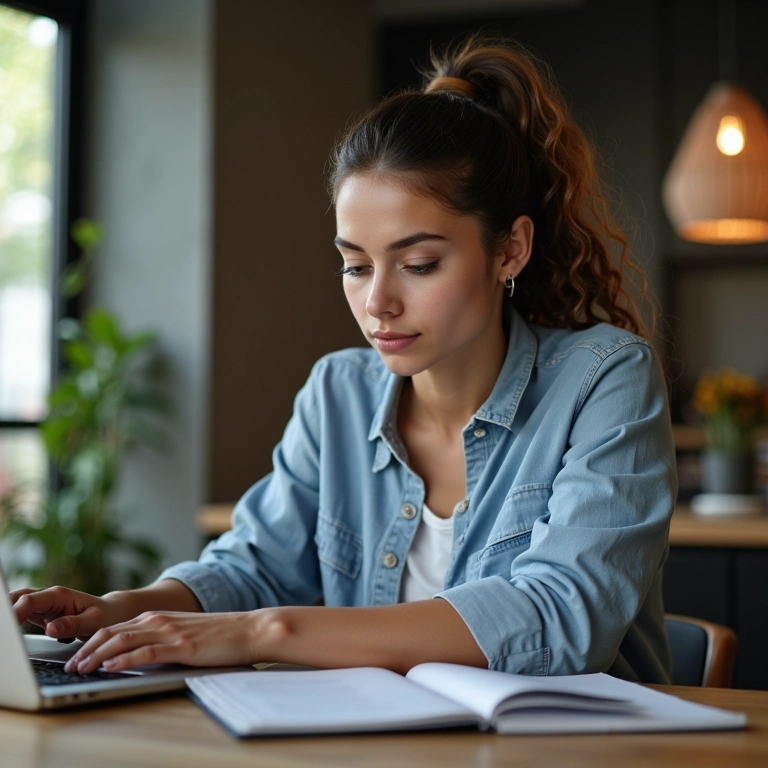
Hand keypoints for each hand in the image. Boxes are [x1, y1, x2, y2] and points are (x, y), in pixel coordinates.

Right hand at [10, 586, 133, 640]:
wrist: (112, 613)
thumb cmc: (106, 615)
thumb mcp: (94, 621)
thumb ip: (73, 624)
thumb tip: (51, 628)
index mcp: (59, 596)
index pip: (29, 601)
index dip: (15, 613)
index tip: (8, 630)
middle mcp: (48, 597)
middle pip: (17, 598)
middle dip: (5, 610)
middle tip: (2, 632)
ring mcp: (43, 605)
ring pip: (16, 603)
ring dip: (8, 613)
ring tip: (3, 633)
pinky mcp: (41, 614)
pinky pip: (21, 613)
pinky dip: (11, 620)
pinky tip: (7, 633)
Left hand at [64, 610, 267, 673]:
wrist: (249, 630)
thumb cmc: (220, 635)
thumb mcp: (184, 632)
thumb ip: (161, 638)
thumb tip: (135, 654)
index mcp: (159, 616)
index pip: (116, 627)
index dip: (92, 642)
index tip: (77, 657)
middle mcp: (160, 620)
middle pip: (113, 632)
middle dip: (87, 649)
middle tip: (71, 666)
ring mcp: (170, 631)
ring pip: (124, 640)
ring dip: (98, 655)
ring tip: (82, 668)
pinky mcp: (182, 646)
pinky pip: (147, 652)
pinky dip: (125, 659)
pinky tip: (112, 667)